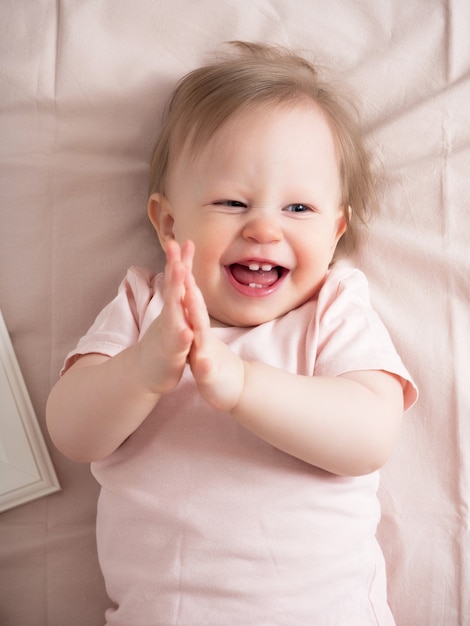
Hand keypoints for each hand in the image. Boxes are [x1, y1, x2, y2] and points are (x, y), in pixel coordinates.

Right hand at [136, 239, 194, 394]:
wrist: (143, 373)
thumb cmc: (162, 343)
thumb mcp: (171, 317)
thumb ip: (175, 296)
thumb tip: (176, 272)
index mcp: (173, 310)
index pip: (177, 282)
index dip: (180, 261)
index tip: (184, 241)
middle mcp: (170, 319)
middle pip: (173, 292)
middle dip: (175, 272)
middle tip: (175, 249)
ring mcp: (169, 336)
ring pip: (174, 315)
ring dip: (176, 298)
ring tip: (180, 279)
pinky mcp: (172, 356)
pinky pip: (178, 346)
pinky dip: (182, 338)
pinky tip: (187, 331)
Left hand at [184, 270, 244, 411]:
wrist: (234, 385)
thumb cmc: (212, 358)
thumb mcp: (199, 333)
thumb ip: (195, 313)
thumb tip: (190, 291)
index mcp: (198, 325)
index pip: (190, 298)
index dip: (184, 276)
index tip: (176, 255)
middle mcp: (205, 336)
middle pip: (196, 310)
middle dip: (190, 290)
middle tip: (182, 268)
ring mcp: (209, 354)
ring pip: (202, 335)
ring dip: (198, 318)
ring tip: (192, 300)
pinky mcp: (210, 375)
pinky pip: (207, 369)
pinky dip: (205, 364)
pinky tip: (203, 361)